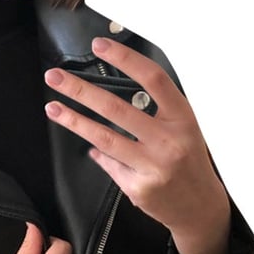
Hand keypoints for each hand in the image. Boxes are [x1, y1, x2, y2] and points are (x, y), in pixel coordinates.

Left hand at [44, 37, 230, 253]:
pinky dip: (99, 154)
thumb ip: (155, 113)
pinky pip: (110, 165)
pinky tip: (91, 148)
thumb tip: (115, 103)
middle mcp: (168, 140)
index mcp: (182, 118)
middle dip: (81, 90)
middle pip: (117, 108)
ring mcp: (152, 166)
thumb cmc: (190, 163)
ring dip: (74, 121)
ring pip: (104, 138)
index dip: (125, 59)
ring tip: (53, 108)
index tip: (100, 46)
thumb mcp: (184, 130)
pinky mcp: (138, 188)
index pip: (153, 80)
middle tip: (56, 77)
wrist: (200, 208)